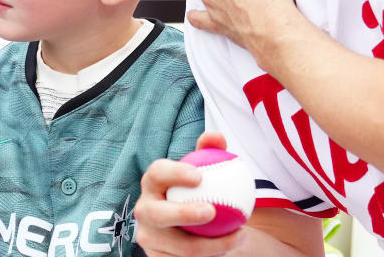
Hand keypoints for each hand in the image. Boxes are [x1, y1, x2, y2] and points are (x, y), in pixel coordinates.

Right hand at [135, 132, 245, 256]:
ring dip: (211, 244)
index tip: (200, 176)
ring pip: (178, 246)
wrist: (188, 230)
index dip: (174, 173)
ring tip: (239, 235)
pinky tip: (233, 246)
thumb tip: (218, 138)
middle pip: (157, 214)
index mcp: (152, 184)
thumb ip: (209, 152)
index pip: (157, 173)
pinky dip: (211, 255)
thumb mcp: (204, 173)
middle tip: (212, 211)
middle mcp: (144, 211)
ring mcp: (149, 238)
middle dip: (182, 213)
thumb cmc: (196, 192)